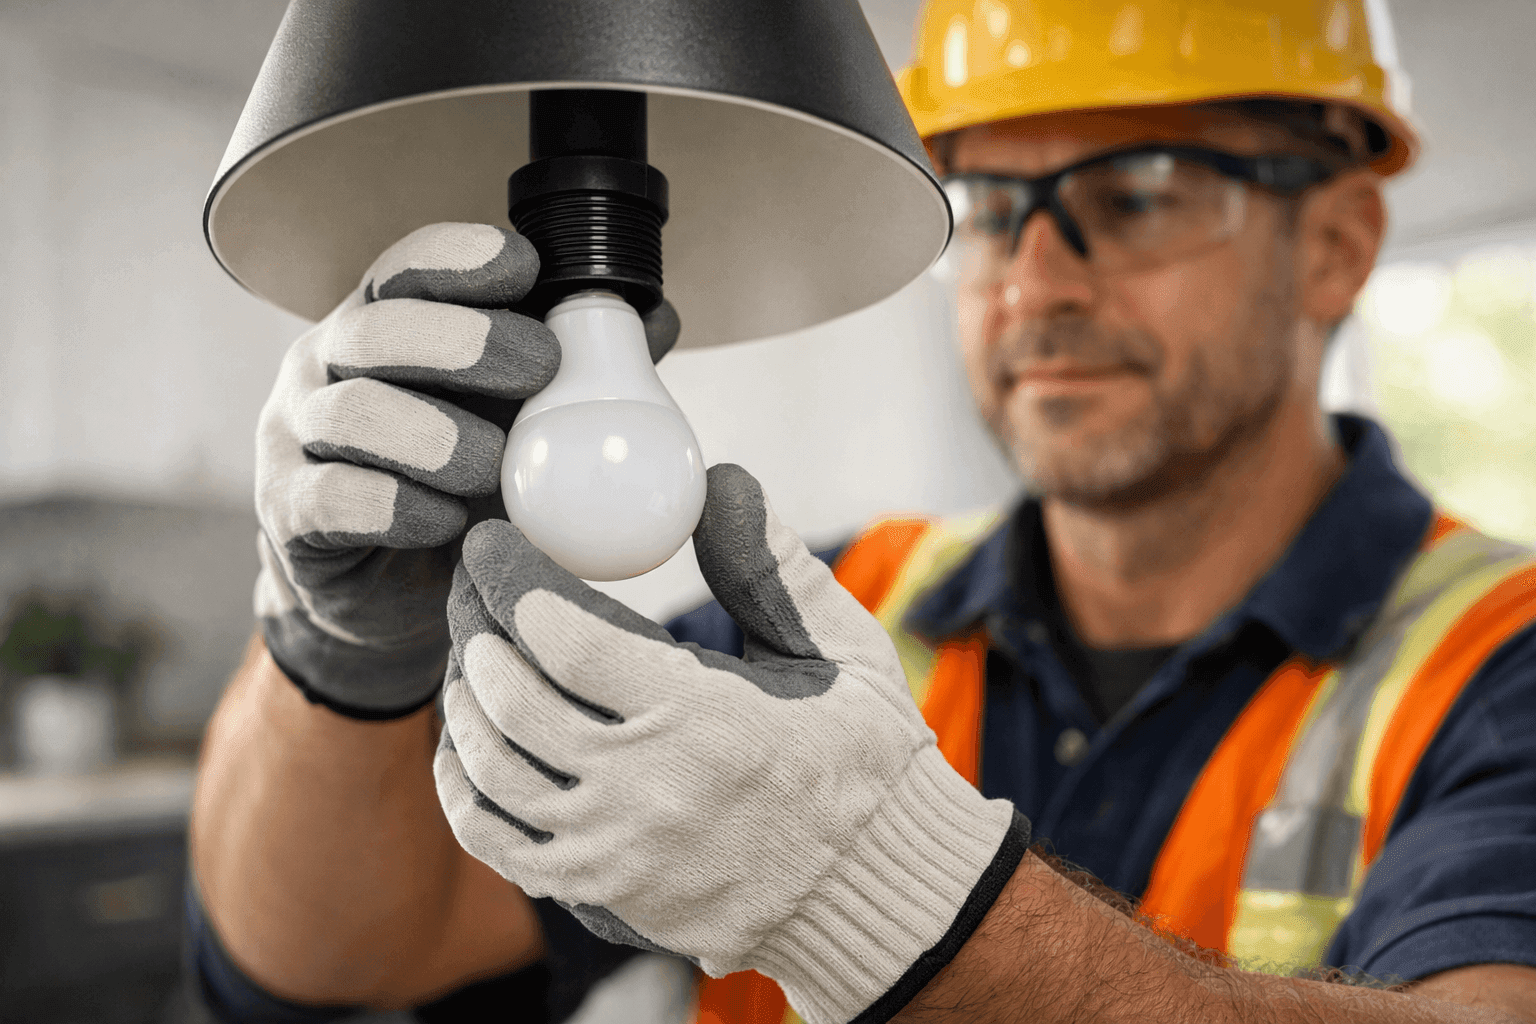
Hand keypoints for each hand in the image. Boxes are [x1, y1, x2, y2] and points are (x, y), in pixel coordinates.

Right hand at [255, 219, 680, 718]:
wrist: (390, 593)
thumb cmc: (459, 485)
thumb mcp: (519, 421)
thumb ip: (574, 373)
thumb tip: (657, 320)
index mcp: (382, 325)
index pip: (406, 266)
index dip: (461, 258)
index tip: (526, 267)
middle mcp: (326, 367)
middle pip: (376, 327)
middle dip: (464, 340)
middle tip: (538, 366)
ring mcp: (295, 438)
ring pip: (354, 413)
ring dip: (437, 436)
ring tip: (492, 467)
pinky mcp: (288, 512)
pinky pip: (336, 499)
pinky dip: (399, 508)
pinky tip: (448, 522)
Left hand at [434, 464, 1017, 1023]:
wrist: (876, 890)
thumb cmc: (862, 758)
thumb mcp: (842, 651)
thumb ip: (774, 567)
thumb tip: (717, 483)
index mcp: (707, 718)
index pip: (568, 640)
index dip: (510, 580)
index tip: (492, 541)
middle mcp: (649, 790)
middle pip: (514, 698)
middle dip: (476, 629)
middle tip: (472, 590)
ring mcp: (617, 853)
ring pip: (492, 768)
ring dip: (465, 701)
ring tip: (473, 656)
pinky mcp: (602, 896)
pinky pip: (496, 842)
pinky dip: (463, 786)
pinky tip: (467, 745)